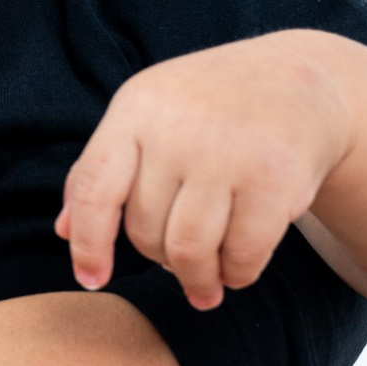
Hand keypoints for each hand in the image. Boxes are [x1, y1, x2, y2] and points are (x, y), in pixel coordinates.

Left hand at [60, 34, 358, 311]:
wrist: (301, 81)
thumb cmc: (209, 107)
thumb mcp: (149, 116)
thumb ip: (102, 169)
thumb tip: (64, 232)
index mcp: (137, 107)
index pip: (93, 190)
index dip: (88, 244)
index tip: (92, 279)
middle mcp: (179, 127)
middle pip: (146, 230)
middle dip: (159, 259)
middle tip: (177, 262)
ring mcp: (228, 152)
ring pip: (190, 250)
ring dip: (198, 279)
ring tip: (206, 284)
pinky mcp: (275, 177)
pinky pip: (242, 254)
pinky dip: (237, 274)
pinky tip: (238, 271)